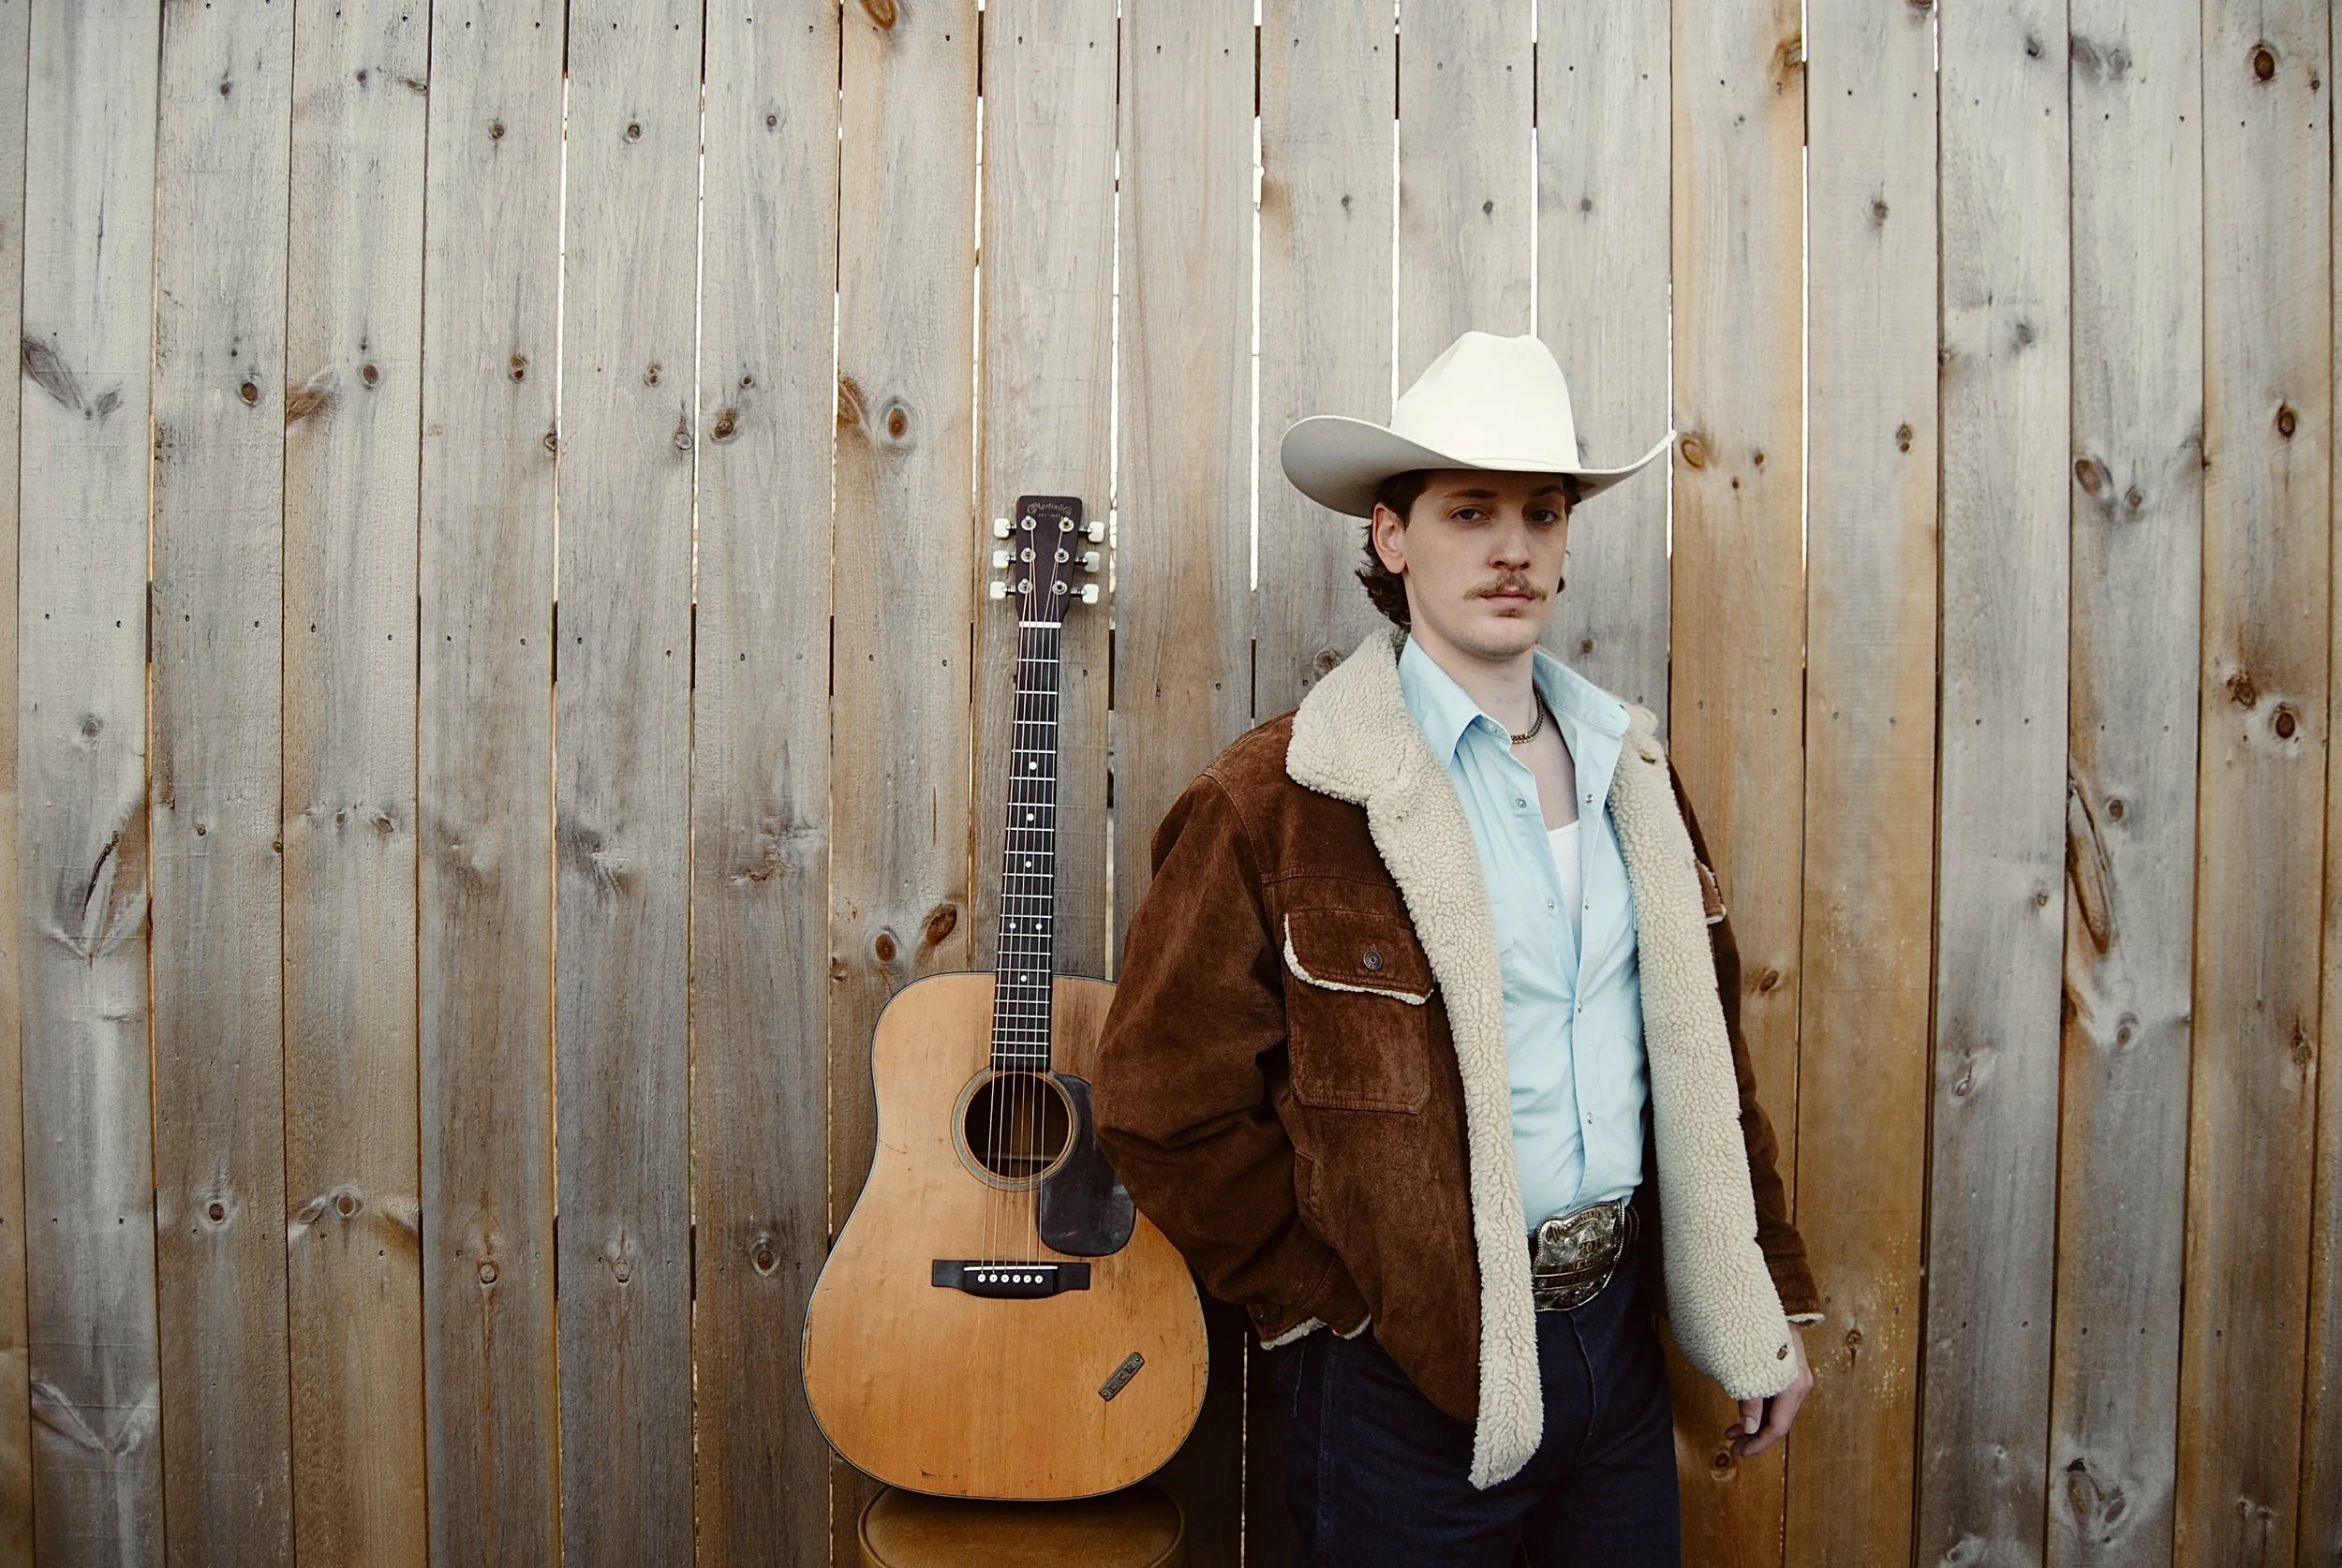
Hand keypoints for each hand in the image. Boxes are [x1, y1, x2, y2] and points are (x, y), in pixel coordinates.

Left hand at [1725, 1324, 1809, 1459]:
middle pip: (1778, 1421)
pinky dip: (1758, 1407)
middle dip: (1755, 1437)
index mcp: (1794, 1386)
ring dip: (1754, 1423)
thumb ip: (1750, 1399)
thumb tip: (1749, 1429)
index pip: (1778, 1427)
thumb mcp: (1749, 1367)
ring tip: (1732, 1433)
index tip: (1739, 1453)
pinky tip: (1742, 1412)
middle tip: (1733, 1448)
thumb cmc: (1758, 1328)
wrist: (1776, 1299)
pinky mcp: (1785, 1368)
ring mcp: (1794, 1375)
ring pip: (1775, 1410)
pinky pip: (1774, 1396)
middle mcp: (1798, 1383)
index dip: (1758, 1444)